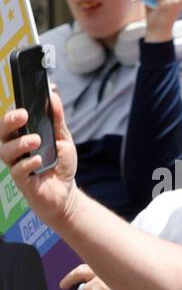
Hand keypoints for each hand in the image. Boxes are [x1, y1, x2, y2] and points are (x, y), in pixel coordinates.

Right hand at [0, 88, 78, 227]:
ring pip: (6, 151)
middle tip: (23, 116)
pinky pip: (17, 170)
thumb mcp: (63, 139)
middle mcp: (14, 149)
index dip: (12, 112)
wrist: (66, 193)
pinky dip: (27, 164)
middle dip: (8, 122)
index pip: (10, 121)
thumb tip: (54, 96)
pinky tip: (38, 161)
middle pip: (1, 133)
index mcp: (21, 136)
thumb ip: (57, 120)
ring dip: (20, 144)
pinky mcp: (22, 181)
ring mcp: (16, 165)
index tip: (24, 105)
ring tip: (36, 140)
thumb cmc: (60, 164)